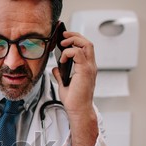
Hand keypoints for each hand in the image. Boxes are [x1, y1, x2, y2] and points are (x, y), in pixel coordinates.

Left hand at [52, 31, 98, 145]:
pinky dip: (68, 52)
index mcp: (87, 68)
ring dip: (72, 41)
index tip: (64, 39)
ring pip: (86, 44)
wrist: (78, 109)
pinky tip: (61, 59)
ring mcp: (89, 68)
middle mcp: (90, 66)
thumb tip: (55, 68)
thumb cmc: (73, 100)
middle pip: (87, 42)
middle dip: (75, 36)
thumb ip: (61, 75)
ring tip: (62, 44)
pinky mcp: (85, 71)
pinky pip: (78, 53)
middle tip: (63, 36)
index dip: (76, 40)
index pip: (85, 47)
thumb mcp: (64, 84)